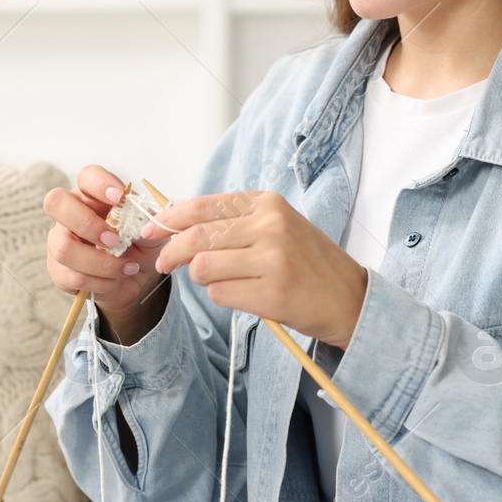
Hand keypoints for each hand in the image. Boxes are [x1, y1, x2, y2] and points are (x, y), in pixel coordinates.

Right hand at [42, 165, 170, 321]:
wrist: (136, 276)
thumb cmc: (141, 244)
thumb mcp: (152, 230)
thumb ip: (147, 221)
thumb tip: (143, 220)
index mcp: (94, 196)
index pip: (87, 176)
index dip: (100, 183)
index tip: (120, 197)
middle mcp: (71, 214)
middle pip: (55, 202)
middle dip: (87, 224)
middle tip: (114, 241)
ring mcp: (60, 241)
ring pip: (64, 248)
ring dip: (100, 263)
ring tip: (125, 267)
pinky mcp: (59, 270)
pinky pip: (71, 277)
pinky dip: (100, 282)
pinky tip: (115, 280)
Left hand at [144, 190, 367, 348]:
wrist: (350, 298)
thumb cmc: (309, 264)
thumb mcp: (276, 227)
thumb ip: (233, 223)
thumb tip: (177, 225)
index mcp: (268, 203)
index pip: (204, 206)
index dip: (170, 219)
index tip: (152, 229)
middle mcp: (271, 225)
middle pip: (196, 237)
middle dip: (171, 253)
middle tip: (165, 264)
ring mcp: (273, 259)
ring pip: (203, 268)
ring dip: (203, 279)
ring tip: (224, 282)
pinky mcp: (273, 293)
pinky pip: (220, 294)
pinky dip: (223, 298)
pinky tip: (246, 296)